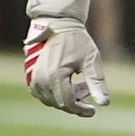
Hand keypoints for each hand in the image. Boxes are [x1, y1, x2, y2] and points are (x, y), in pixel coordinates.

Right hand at [23, 0, 108, 116]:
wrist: (57, 25)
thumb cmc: (76, 41)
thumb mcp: (91, 61)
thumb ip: (97, 83)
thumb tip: (104, 104)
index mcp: (54, 76)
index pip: (67, 103)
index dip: (81, 110)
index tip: (93, 110)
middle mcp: (40, 79)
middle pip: (58, 103)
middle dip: (75, 102)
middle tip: (87, 89)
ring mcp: (32, 78)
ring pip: (49, 99)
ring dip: (65, 97)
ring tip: (79, 83)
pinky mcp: (30, 75)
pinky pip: (42, 93)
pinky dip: (55, 93)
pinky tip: (68, 82)